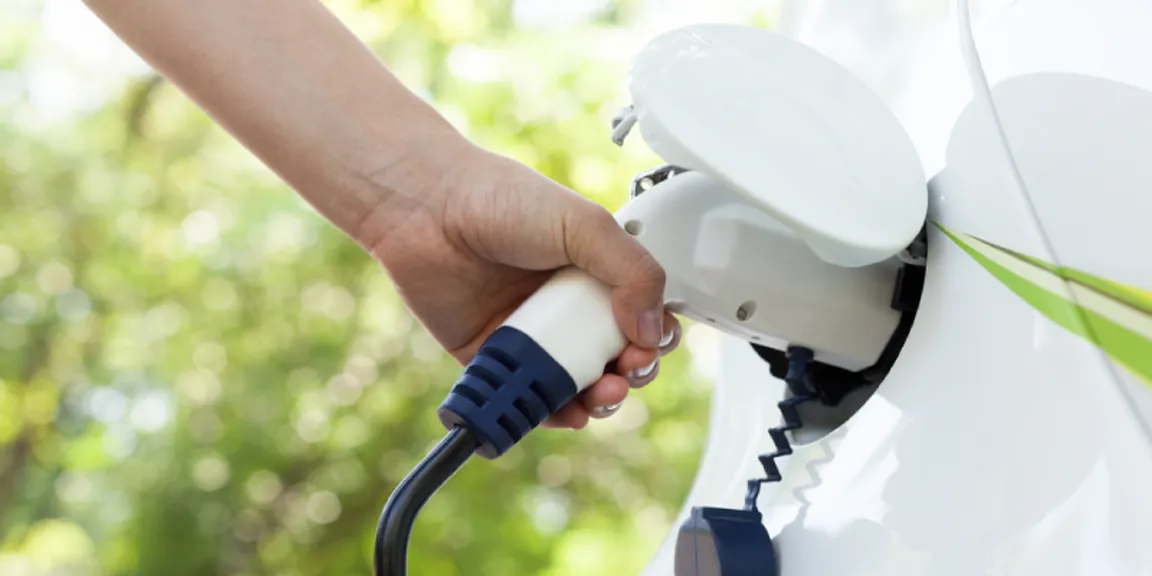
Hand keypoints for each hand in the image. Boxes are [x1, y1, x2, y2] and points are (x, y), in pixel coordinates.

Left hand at [363, 138, 681, 428]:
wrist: (427, 209)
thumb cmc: (498, 198)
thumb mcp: (584, 224)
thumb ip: (633, 271)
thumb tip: (651, 328)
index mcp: (593, 269)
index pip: (639, 315)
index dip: (651, 337)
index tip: (648, 345)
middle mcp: (564, 303)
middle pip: (613, 356)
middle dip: (630, 374)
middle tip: (625, 372)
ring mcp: (530, 332)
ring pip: (575, 383)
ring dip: (598, 399)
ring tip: (600, 395)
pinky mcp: (493, 356)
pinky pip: (527, 395)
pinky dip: (550, 411)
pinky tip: (566, 411)